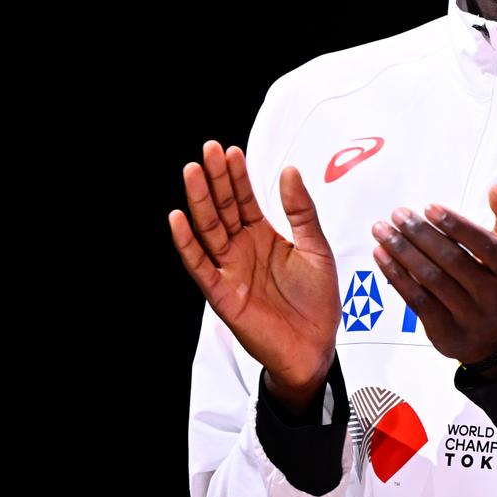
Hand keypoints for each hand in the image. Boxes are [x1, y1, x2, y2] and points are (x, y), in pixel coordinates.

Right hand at [169, 140, 338, 411]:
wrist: (316, 347)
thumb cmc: (317, 302)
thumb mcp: (316, 248)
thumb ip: (301, 211)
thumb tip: (290, 170)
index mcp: (263, 236)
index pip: (244, 199)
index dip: (237, 175)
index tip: (231, 150)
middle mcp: (242, 249)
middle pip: (222, 208)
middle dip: (215, 179)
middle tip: (208, 150)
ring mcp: (230, 270)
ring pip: (208, 230)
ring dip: (199, 202)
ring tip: (193, 172)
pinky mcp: (222, 294)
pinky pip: (200, 265)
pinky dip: (187, 243)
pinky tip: (179, 219)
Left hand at [371, 184, 496, 366]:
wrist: (495, 337)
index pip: (484, 245)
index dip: (456, 225)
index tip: (430, 207)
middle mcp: (492, 294)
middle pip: (452, 260)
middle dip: (421, 234)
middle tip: (398, 214)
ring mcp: (467, 315)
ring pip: (430, 279)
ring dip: (402, 252)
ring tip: (382, 230)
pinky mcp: (444, 330)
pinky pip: (416, 300)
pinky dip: (396, 276)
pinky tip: (382, 255)